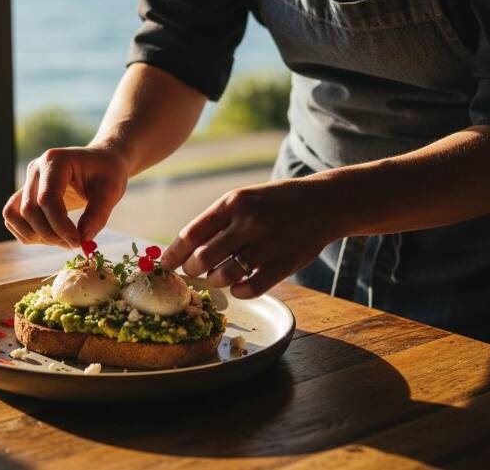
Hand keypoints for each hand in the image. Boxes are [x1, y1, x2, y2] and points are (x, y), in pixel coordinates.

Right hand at [2, 145, 128, 247]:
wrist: (102, 162)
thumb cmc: (108, 172)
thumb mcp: (111, 191)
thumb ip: (98, 215)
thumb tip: (83, 240)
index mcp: (56, 161)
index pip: (47, 199)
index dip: (60, 226)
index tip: (78, 242)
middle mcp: (36, 169)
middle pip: (29, 210)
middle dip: (50, 234)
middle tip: (74, 244)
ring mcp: (27, 181)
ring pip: (14, 215)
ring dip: (35, 235)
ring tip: (62, 241)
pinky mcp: (25, 194)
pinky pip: (13, 218)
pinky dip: (28, 233)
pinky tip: (52, 237)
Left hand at [160, 177, 345, 298]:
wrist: (324, 203)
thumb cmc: (275, 202)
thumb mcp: (244, 198)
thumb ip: (216, 220)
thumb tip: (182, 249)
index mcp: (233, 202)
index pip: (191, 234)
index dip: (173, 254)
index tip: (164, 265)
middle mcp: (248, 221)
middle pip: (202, 258)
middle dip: (192, 271)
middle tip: (193, 273)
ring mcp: (268, 243)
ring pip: (224, 275)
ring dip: (215, 281)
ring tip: (218, 276)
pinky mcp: (285, 262)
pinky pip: (250, 288)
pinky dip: (238, 291)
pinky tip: (238, 285)